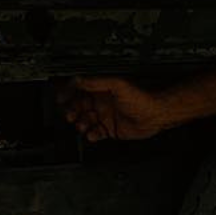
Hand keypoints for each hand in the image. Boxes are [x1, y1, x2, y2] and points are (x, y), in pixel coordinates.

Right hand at [57, 75, 174, 142]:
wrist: (155, 115)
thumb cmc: (141, 98)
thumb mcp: (116, 85)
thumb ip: (96, 82)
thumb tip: (79, 79)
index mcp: (101, 89)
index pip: (79, 89)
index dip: (68, 93)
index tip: (61, 97)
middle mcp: (101, 102)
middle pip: (78, 107)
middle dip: (71, 110)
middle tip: (70, 115)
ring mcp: (105, 116)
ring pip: (84, 121)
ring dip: (80, 123)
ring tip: (82, 125)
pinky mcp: (109, 129)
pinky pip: (94, 133)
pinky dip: (91, 135)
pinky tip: (93, 134)